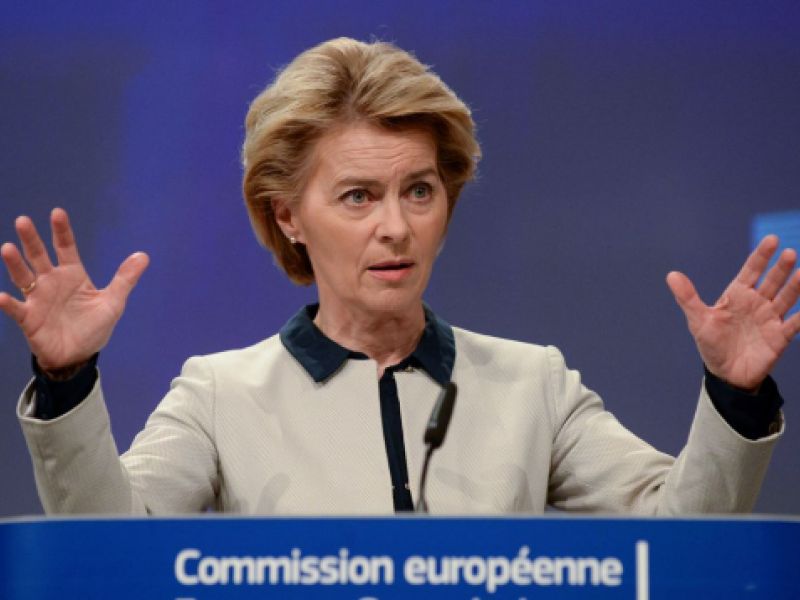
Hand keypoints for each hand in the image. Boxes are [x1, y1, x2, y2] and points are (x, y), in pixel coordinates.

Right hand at [0, 208, 148, 370]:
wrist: (79, 356)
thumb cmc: (93, 327)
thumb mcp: (113, 302)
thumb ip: (125, 279)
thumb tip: (143, 256)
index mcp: (72, 275)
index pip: (66, 248)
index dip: (61, 231)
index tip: (57, 213)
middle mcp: (51, 282)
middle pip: (39, 256)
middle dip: (31, 240)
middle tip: (23, 221)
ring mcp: (38, 299)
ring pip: (23, 277)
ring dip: (15, 264)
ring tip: (7, 249)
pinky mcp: (29, 319)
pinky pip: (16, 309)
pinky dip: (8, 303)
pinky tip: (1, 297)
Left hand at [666, 235, 799, 391]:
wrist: (725, 374)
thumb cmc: (711, 344)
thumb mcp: (698, 320)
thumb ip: (688, 298)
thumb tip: (671, 275)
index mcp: (738, 295)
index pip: (751, 271)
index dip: (761, 256)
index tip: (771, 240)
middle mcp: (757, 303)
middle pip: (772, 281)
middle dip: (780, 268)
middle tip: (789, 253)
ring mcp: (770, 318)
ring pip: (786, 299)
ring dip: (795, 287)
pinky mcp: (779, 337)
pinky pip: (794, 325)